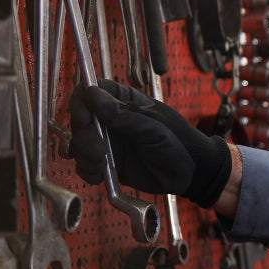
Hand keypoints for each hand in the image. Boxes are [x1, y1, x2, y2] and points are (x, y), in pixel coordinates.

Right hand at [69, 78, 231, 207]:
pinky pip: (85, 164)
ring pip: (79, 143)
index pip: (90, 91)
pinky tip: (99, 177)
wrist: (190, 173)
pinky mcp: (107, 162)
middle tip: (99, 152)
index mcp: (123, 100)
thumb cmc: (178, 141)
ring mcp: (108, 140)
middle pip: (80, 120)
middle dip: (84, 136)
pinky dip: (87, 170)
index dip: (81, 104)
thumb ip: (123, 114)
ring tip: (101, 167)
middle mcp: (111, 119)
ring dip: (84, 155)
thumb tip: (91, 93)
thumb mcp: (152, 127)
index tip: (84, 119)